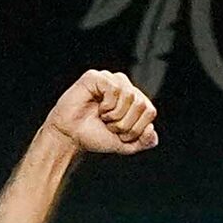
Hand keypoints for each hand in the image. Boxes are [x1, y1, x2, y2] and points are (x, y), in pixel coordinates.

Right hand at [43, 70, 157, 156]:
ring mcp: (111, 80)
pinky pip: (114, 89)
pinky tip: (97, 108)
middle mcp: (125, 87)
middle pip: (141, 104)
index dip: (136, 129)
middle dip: (125, 124)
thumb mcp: (123, 145)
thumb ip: (142, 141)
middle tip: (110, 126)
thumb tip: (152, 134)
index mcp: (134, 101)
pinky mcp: (97, 77)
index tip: (120, 134)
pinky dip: (107, 106)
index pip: (150, 112)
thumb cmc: (93, 136)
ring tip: (103, 118)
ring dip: (115, 116)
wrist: (70, 137)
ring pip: (130, 96)